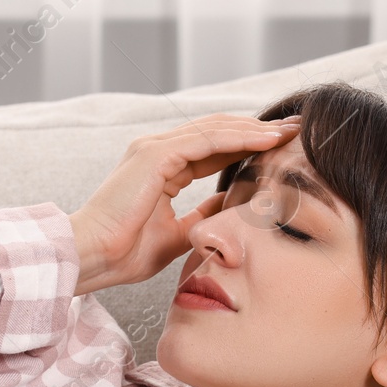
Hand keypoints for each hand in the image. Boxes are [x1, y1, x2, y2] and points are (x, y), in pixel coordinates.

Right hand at [68, 112, 301, 295]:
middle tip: (296, 130)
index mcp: (161, 168)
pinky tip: (267, 139)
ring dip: (255, 128)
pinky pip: (206, 139)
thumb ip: (200, 217)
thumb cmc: (123, 253)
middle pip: (218, 131)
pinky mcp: (154, 155)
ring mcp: (154, 149)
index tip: (282, 150)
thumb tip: (228, 208)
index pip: (213, 148)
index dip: (248, 146)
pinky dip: (239, 137)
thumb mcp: (175, 235)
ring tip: (290, 130)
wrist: (90, 258)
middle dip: (258, 130)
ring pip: (216, 129)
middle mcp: (157, 151)